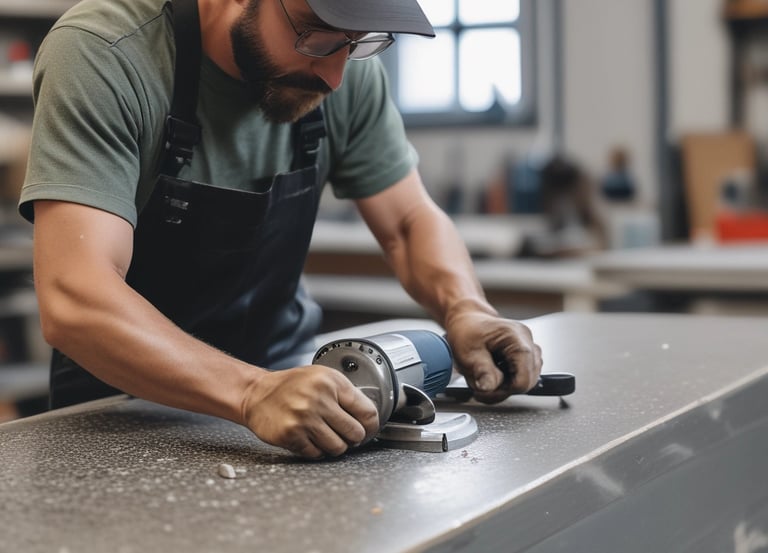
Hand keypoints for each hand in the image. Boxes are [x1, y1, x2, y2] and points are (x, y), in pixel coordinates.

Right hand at [241, 365, 379, 458]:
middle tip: (345, 434)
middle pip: (356, 433)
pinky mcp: (292, 436)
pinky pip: (317, 454)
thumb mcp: (322, 377)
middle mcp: (318, 399)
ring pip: (338, 448)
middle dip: (353, 437)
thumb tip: (369, 418)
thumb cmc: (291, 386)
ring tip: (325, 435)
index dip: (372, 425)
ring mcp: (304, 419)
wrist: (257, 393)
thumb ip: (345, 394)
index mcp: (331, 382)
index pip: (367, 412)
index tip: (369, 429)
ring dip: (335, 445)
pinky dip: (317, 450)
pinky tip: (310, 438)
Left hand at [445, 307, 541, 403]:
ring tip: (487, 374)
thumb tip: (488, 388)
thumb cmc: (467, 330)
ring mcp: (529, 348)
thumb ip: (482, 371)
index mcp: (516, 338)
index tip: (487, 388)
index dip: (505, 389)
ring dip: (505, 384)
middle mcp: (528, 342)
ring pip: (527, 380)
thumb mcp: (468, 352)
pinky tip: (494, 371)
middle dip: (504, 388)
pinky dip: (507, 379)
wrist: (466, 320)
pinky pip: (522, 375)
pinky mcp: (525, 354)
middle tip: (483, 383)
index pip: (524, 379)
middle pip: (528, 381)